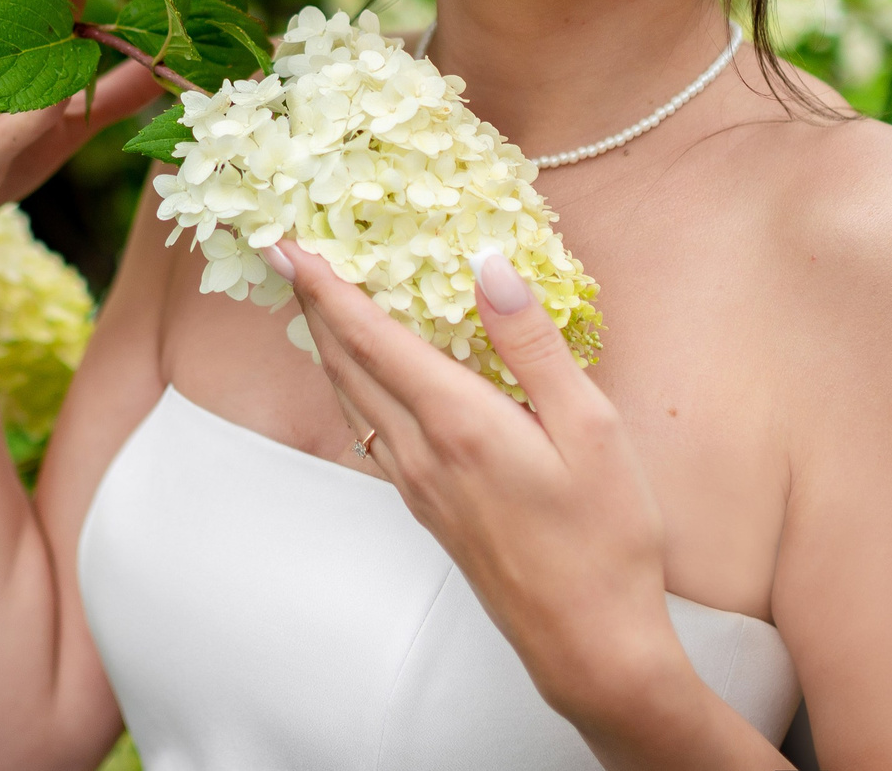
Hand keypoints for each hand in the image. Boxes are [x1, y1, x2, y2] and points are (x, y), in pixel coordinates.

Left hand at [274, 239, 683, 722]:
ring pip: (352, 400)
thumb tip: (489, 266)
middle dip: (312, 303)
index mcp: (457, 422)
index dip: (324, 285)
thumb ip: (534, 345)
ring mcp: (418, 487)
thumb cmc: (606, 540)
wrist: (589, 647)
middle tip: (286, 254)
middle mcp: (421, 453)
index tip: (285, 244)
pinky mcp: (428, 510)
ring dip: (327, 343)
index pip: (370, 336)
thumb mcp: (592, 429)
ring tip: (312, 302)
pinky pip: (371, 431)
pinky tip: (362, 380)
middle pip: (346, 363)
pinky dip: (352, 387)